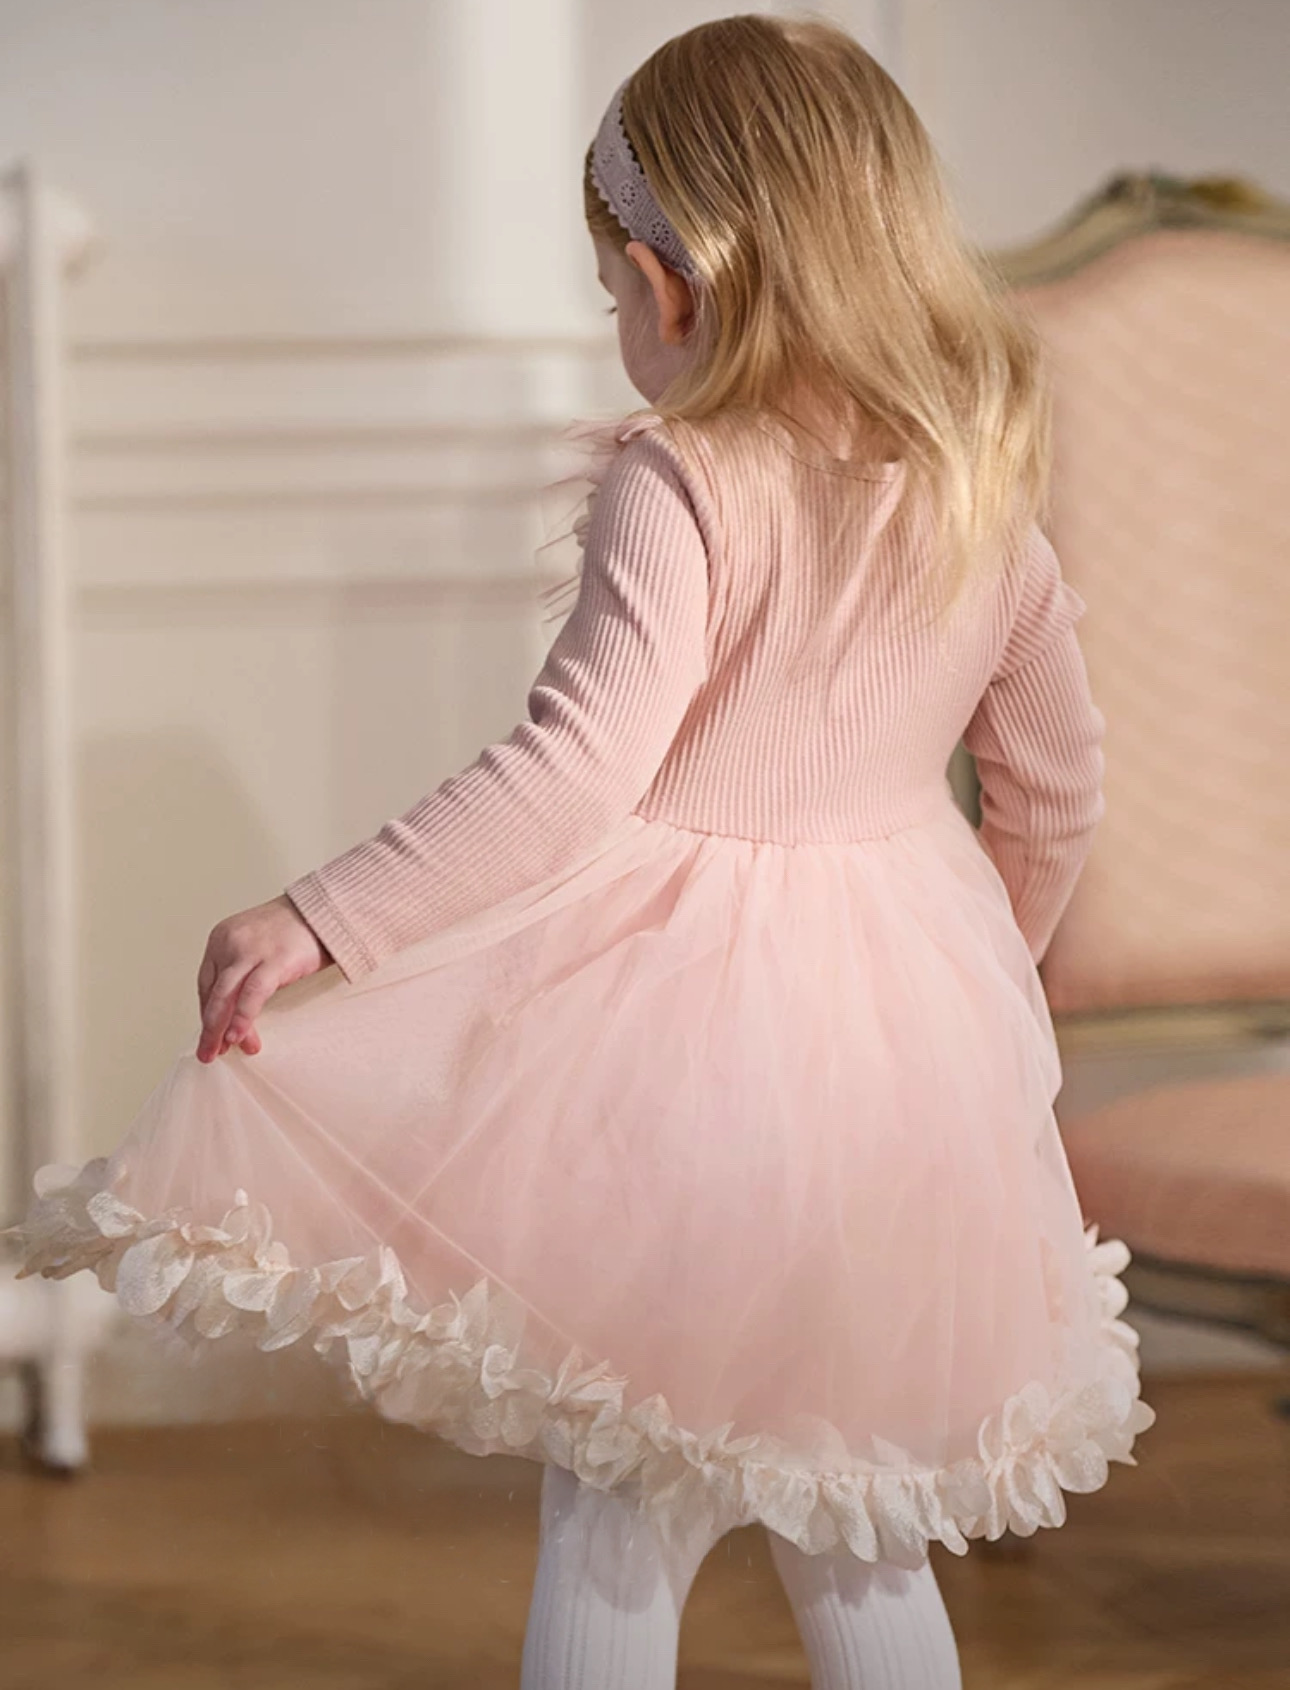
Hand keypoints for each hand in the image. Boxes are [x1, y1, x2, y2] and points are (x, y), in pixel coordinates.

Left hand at [195, 894, 332, 1061]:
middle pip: (212, 993)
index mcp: (221, 938)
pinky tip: (239, 1036)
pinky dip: (243, 1018)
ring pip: (225, 997)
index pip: (206, 983)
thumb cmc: (295, 928)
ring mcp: (250, 951)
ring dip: (220, 1029)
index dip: (208, 1014)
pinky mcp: (274, 959)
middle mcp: (230, 942)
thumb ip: (242, 969)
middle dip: (209, 1028)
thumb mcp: (257, 944)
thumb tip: (235, 1009)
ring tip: (221, 1051)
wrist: (325, 910)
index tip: (212, 1034)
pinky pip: (251, 995)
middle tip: (208, 1053)